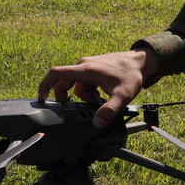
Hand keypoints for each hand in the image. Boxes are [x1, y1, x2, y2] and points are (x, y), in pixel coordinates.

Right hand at [37, 49, 159, 126]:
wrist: (143, 61)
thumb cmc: (132, 75)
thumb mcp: (122, 95)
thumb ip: (108, 110)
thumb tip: (96, 123)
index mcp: (85, 69)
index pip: (56, 74)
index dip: (44, 86)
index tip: (41, 99)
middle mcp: (84, 65)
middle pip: (65, 83)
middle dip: (71, 99)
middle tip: (83, 109)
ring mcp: (89, 65)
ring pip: (77, 85)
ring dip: (85, 97)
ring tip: (101, 102)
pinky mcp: (95, 68)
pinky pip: (85, 82)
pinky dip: (90, 91)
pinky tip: (103, 96)